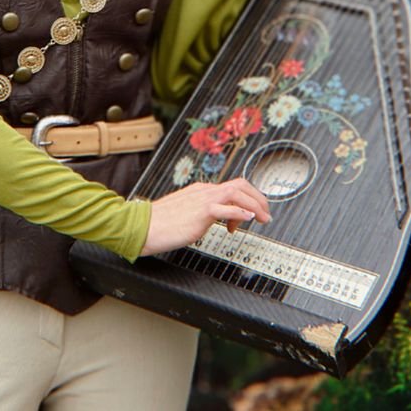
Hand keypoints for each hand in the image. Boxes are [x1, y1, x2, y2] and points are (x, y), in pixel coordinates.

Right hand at [141, 178, 270, 256]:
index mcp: (201, 191)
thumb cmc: (162, 223)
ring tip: (262, 219)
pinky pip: (226, 208)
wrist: (145, 226)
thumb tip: (219, 220)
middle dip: (258, 198)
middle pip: (240, 184)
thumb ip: (203, 214)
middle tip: (265, 214)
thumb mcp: (187, 214)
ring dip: (255, 205)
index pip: (232, 187)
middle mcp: (204, 191)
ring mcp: (203, 200)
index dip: (247, 199)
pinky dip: (241, 212)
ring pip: (237, 192)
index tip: (251, 215)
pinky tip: (247, 219)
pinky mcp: (201, 212)